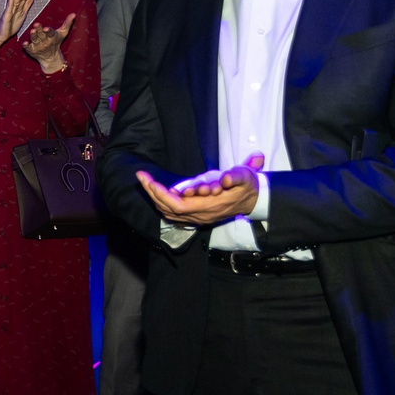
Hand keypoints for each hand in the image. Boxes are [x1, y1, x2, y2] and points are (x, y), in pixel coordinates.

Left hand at [22, 13, 76, 72]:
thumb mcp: (63, 33)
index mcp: (52, 37)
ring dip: (33, 36)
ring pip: (35, 40)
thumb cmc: (56, 42)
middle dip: (39, 30)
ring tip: (32, 31)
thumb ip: (67, 23)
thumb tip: (74, 14)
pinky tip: (24, 43)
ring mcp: (38, 46)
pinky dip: (26, 46)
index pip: (51, 33)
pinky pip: (28, 48)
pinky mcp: (31, 50)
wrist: (50, 58)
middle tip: (36, 24)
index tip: (46, 28)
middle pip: (41, 35)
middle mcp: (45, 41)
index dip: (48, 31)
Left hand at [137, 153, 264, 225]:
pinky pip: (173, 214)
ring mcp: (198, 218)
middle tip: (142, 177)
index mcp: (210, 205)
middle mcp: (201, 214)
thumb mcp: (245, 176)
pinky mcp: (196, 217)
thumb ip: (236, 176)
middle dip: (153, 193)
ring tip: (145, 182)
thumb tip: (226, 180)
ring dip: (155, 198)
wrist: (252, 200)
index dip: (162, 195)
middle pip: (168, 209)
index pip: (178, 205)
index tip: (150, 181)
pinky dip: (162, 203)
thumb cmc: (245, 185)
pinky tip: (155, 192)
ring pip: (169, 212)